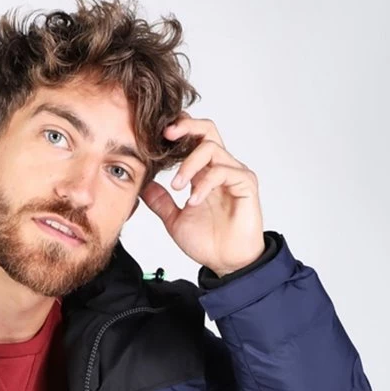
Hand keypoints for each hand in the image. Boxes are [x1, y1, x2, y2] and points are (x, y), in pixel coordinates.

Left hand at [139, 112, 265, 276]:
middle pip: (207, 130)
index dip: (178, 131)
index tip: (157, 134)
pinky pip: (224, 172)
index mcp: (204, 173)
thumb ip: (161, 202)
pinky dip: (205, 183)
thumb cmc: (208, 242)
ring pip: (212, 149)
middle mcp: (220, 168)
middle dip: (186, 127)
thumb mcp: (175, 220)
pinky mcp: (245, 184)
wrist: (226, 263)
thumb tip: (143, 186)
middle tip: (165, 136)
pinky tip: (193, 201)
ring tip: (177, 186)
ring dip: (189, 165)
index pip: (194, 139)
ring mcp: (234, 174)